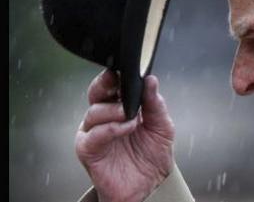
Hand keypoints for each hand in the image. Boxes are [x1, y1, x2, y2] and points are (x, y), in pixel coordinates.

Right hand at [75, 69, 174, 201]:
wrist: (150, 186)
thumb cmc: (153, 155)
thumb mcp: (162, 125)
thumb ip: (155, 103)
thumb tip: (151, 80)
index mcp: (120, 107)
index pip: (112, 84)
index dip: (117, 75)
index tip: (127, 68)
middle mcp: (104, 117)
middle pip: (96, 92)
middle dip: (106, 84)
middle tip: (118, 81)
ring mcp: (94, 133)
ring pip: (94, 112)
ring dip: (114, 110)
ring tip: (133, 117)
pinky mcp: (88, 150)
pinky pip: (92, 135)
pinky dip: (110, 128)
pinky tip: (126, 128)